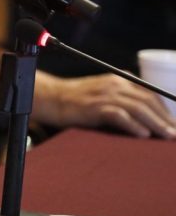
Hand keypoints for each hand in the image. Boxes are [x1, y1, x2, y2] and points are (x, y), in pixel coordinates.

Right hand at [33, 71, 175, 138]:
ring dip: (156, 123)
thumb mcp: (103, 92)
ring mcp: (104, 95)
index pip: (150, 93)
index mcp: (119, 79)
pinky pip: (119, 115)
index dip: (165, 110)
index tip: (173, 124)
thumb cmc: (77, 99)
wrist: (51, 98)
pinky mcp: (94, 107)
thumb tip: (146, 114)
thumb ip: (123, 97)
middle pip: (148, 101)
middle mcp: (114, 84)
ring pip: (138, 108)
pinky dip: (133, 125)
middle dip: (165, 118)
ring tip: (166, 136)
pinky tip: (142, 134)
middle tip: (175, 134)